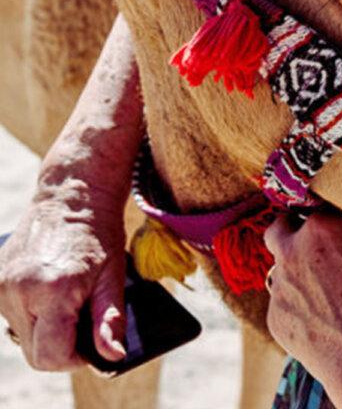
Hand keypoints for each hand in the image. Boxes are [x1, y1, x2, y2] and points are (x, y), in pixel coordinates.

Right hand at [0, 171, 128, 369]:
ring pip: (22, 337)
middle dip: (61, 348)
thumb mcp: (113, 277)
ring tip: (67, 302)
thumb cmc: (99, 236)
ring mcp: (1, 287)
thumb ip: (109, 319)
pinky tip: (50, 294)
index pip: (50, 355)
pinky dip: (32, 316)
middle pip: (34, 352)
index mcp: (53, 290)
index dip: (74, 360)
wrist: (71, 198)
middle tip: (83, 323)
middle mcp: (19, 291)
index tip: (91, 346)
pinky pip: (12, 318)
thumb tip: (112, 356)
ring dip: (45, 331)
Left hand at [265, 211, 341, 408]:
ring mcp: (280, 291)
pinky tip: (325, 317)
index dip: (338, 219)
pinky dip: (300, 303)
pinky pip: (284, 302)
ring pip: (281, 269)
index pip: (322, 208)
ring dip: (297, 270)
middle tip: (318, 243)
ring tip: (326, 287)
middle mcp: (292, 255)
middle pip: (280, 228)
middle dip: (295, 230)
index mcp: (323, 230)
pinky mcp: (276, 321)